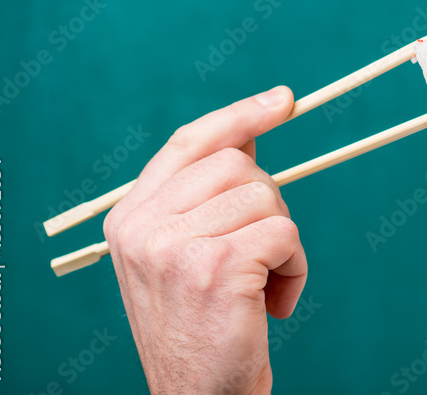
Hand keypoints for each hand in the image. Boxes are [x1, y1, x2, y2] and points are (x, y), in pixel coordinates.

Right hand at [103, 86, 306, 394]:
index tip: (283, 100)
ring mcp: (174, 244)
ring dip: (284, 241)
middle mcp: (143, 225)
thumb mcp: (184, 256)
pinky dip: (296, 267)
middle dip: (269, 203)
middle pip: (239, 164)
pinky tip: (275, 303)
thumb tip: (252, 136)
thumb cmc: (202, 326)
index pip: (190, 141)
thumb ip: (204, 198)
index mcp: (130, 216)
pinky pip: (285, 233)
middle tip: (263, 253)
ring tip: (265, 285)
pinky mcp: (214, 265)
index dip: (239, 116)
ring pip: (266, 196)